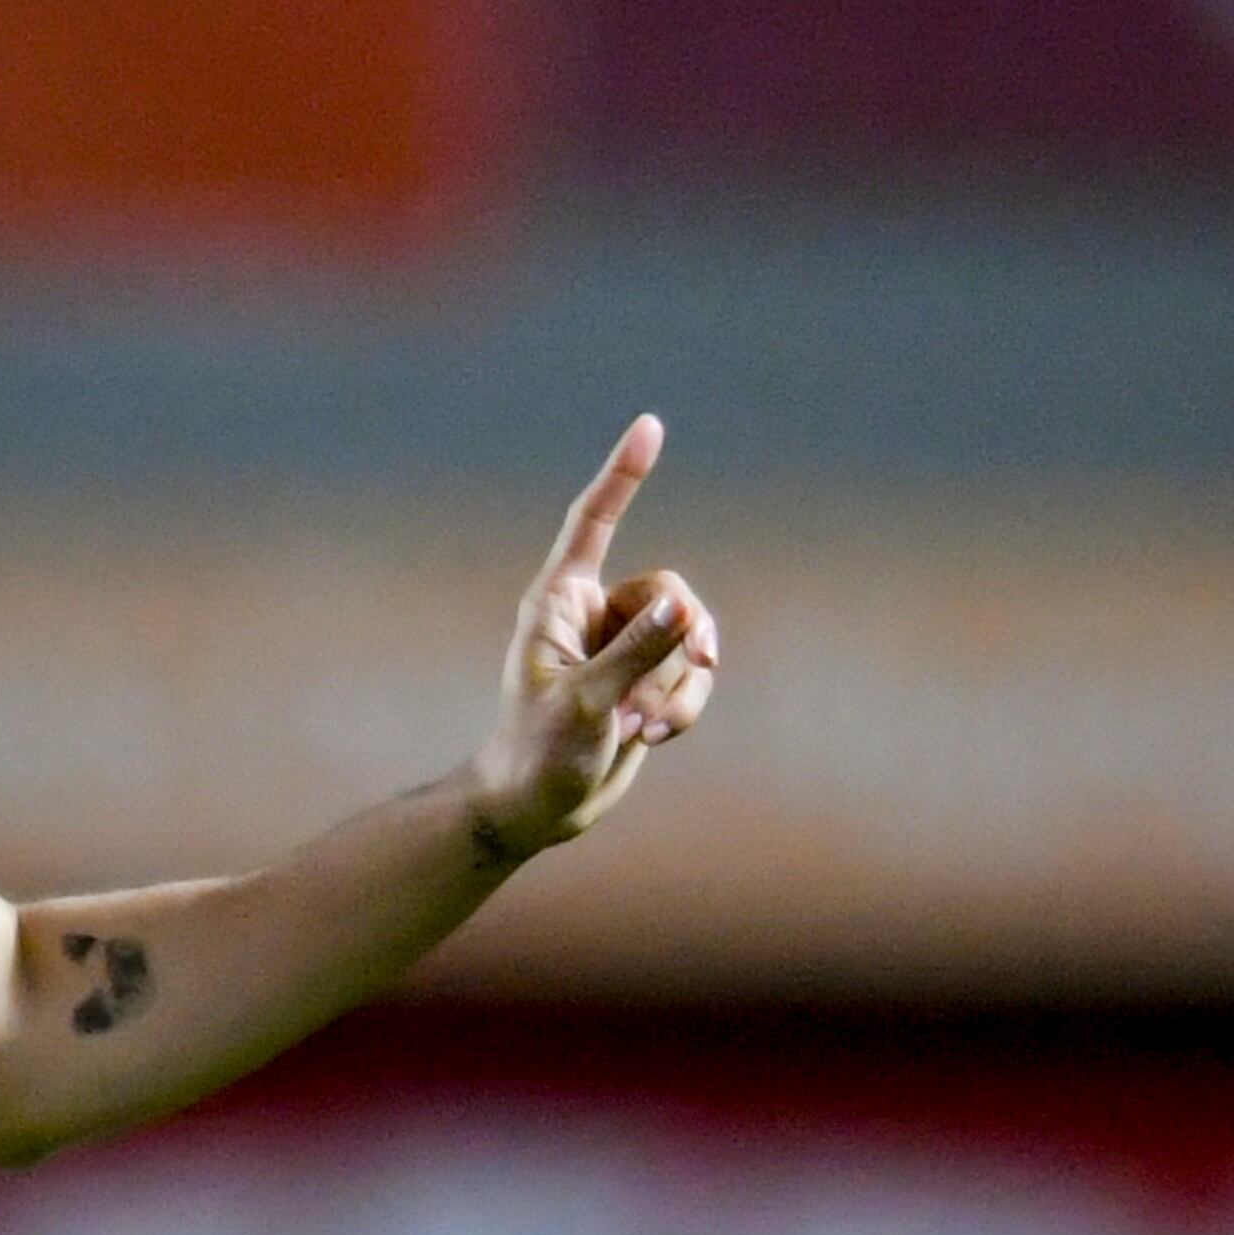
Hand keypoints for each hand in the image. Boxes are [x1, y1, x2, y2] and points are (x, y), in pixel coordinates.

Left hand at [466, 414, 719, 856]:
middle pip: (670, 593)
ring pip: (690, 640)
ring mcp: (624, 647)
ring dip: (678, 689)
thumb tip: (682, 609)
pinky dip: (684, 708)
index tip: (650, 427)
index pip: (593, 523)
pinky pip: (694, 676)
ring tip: (639, 728)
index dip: (623, 476)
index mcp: (558, 602)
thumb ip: (635, 653)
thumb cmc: (539, 752)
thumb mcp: (586, 703)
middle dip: (678, 644)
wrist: (538, 807)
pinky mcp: (647, 680)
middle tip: (652, 696)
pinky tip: (651, 738)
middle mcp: (594, 615)